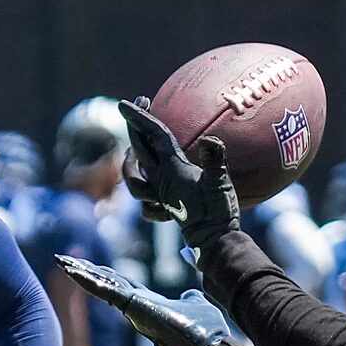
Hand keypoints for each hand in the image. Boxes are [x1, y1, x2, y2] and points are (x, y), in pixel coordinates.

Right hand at [52, 253, 229, 345]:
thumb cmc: (203, 331)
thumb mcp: (194, 305)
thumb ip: (188, 298)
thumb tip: (190, 294)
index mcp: (146, 303)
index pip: (119, 284)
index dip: (104, 274)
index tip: (88, 266)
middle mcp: (135, 305)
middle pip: (105, 283)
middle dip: (84, 271)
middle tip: (63, 260)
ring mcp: (131, 307)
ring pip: (100, 286)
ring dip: (80, 273)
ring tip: (61, 262)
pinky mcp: (131, 307)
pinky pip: (105, 291)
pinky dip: (88, 280)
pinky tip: (71, 271)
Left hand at [116, 100, 239, 247]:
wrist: (214, 242)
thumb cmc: (218, 212)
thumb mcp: (220, 183)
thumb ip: (215, 161)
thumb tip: (210, 141)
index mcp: (172, 168)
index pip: (153, 136)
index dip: (140, 118)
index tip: (126, 103)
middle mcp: (161, 180)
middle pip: (139, 149)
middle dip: (134, 126)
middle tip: (137, 106)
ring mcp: (161, 195)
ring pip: (134, 175)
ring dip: (129, 159)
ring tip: (132, 148)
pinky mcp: (165, 208)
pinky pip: (145, 197)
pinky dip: (141, 188)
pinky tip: (145, 184)